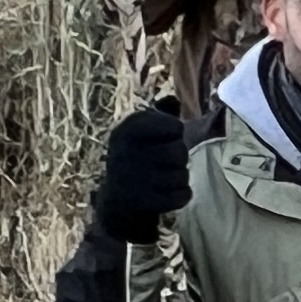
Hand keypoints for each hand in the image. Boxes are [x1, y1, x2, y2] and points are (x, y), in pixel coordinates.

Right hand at [92, 105, 189, 239]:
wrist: (117, 200)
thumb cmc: (138, 157)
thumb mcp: (142, 132)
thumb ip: (160, 113)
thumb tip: (172, 99)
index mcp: (125, 130)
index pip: (175, 126)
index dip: (175, 133)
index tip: (161, 139)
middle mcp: (125, 152)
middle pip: (181, 151)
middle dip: (180, 158)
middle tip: (165, 163)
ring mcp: (133, 179)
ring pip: (183, 174)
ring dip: (180, 177)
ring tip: (164, 178)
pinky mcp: (142, 202)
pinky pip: (183, 196)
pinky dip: (182, 195)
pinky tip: (168, 193)